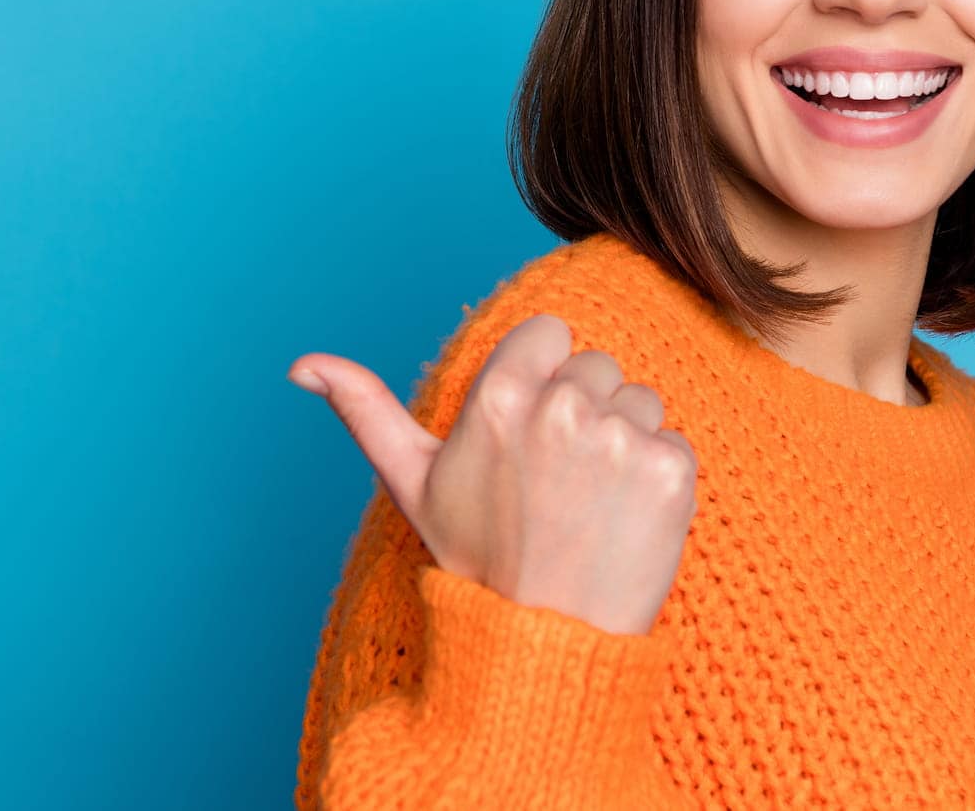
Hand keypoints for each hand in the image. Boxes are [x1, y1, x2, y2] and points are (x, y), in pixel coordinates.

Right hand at [289, 313, 698, 635]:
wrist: (545, 642)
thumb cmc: (477, 558)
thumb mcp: (412, 481)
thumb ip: (363, 408)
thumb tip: (300, 365)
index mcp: (500, 396)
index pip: (550, 333)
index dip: (540, 378)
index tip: (527, 432)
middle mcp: (561, 407)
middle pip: (596, 365)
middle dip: (581, 409)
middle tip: (556, 480)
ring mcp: (620, 439)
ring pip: (639, 400)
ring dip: (623, 440)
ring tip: (589, 501)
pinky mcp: (670, 473)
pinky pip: (674, 441)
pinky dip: (658, 478)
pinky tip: (624, 519)